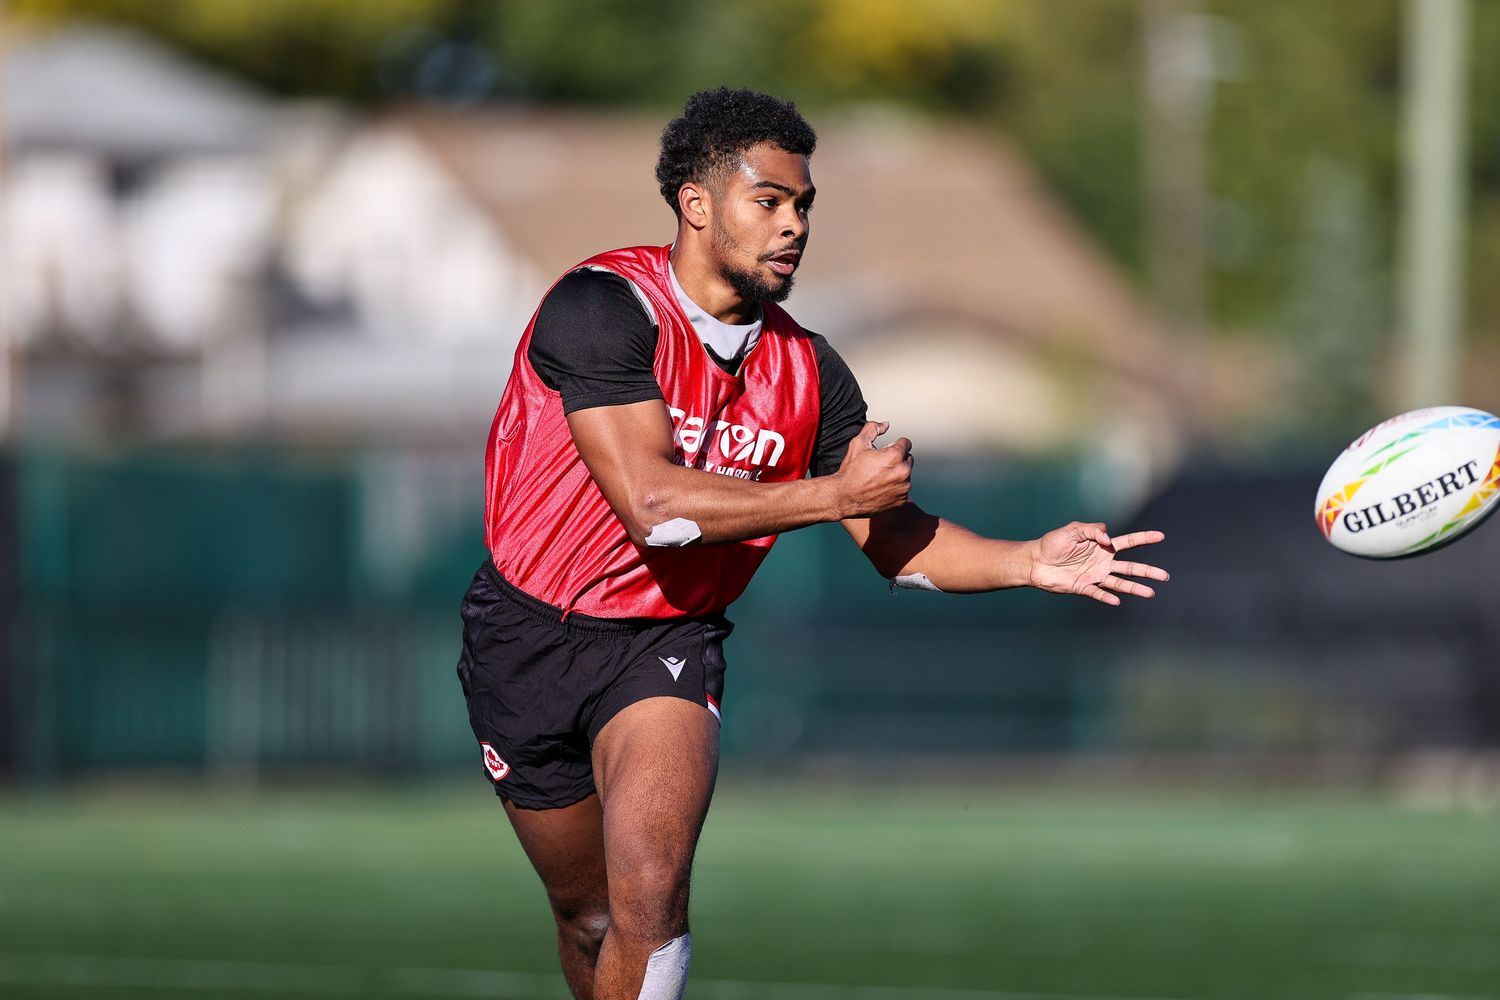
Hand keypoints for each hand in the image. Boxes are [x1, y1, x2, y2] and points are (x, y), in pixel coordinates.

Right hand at [834, 420, 912, 517]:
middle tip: (880, 465)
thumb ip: (873, 429)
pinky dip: (895, 488)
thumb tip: (886, 425)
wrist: (844, 497)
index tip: (886, 450)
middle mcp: (903, 472)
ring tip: (879, 478)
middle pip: (908, 459)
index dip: (895, 445)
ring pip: (906, 475)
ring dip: (897, 474)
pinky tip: (881, 488)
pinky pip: (903, 489)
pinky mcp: (902, 500)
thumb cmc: (851, 471)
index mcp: (895, 456)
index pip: (906, 443)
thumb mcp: (858, 444)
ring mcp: (904, 487)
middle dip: (897, 460)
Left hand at [1028, 522, 1168, 605]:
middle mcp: (1102, 562)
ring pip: (1119, 582)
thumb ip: (1093, 530)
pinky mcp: (1083, 587)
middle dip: (1147, 571)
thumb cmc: (1053, 543)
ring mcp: (1094, 575)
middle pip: (1130, 566)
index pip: (1128, 542)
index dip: (1144, 539)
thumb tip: (1109, 540)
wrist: (1035, 561)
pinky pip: (1098, 593)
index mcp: (1102, 546)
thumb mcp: (1073, 529)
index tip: (1161, 536)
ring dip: (1135, 588)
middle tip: (1165, 576)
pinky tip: (1116, 601)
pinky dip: (1107, 597)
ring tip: (1151, 592)